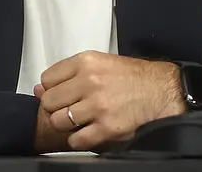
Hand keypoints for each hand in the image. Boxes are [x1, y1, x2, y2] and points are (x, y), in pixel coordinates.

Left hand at [33, 51, 185, 152]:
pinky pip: (76, 140)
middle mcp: (89, 82)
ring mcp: (98, 106)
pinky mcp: (107, 128)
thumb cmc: (131, 77)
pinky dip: (77, 140)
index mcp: (85, 62)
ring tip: (78, 121)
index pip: (47, 79)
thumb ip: (69, 73)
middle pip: (49, 101)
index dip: (51, 89)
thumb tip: (40, 88)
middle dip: (56, 108)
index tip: (60, 94)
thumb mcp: (99, 63)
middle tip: (69, 109)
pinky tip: (87, 132)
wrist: (162, 91)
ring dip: (65, 124)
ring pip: (59, 121)